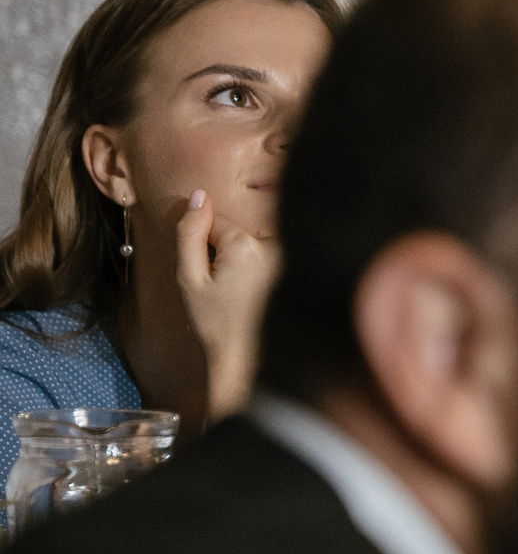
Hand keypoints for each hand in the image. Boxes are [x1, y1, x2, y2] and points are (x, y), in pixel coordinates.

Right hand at [172, 189, 281, 420]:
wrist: (244, 356)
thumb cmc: (215, 322)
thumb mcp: (189, 277)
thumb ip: (189, 233)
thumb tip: (198, 197)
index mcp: (248, 247)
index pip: (215, 222)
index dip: (203, 245)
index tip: (206, 273)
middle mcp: (274, 248)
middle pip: (235, 232)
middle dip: (221, 252)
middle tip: (219, 286)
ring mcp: (287, 260)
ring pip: (249, 245)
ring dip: (238, 262)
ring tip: (236, 293)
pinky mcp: (292, 271)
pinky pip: (265, 259)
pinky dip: (254, 271)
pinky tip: (251, 295)